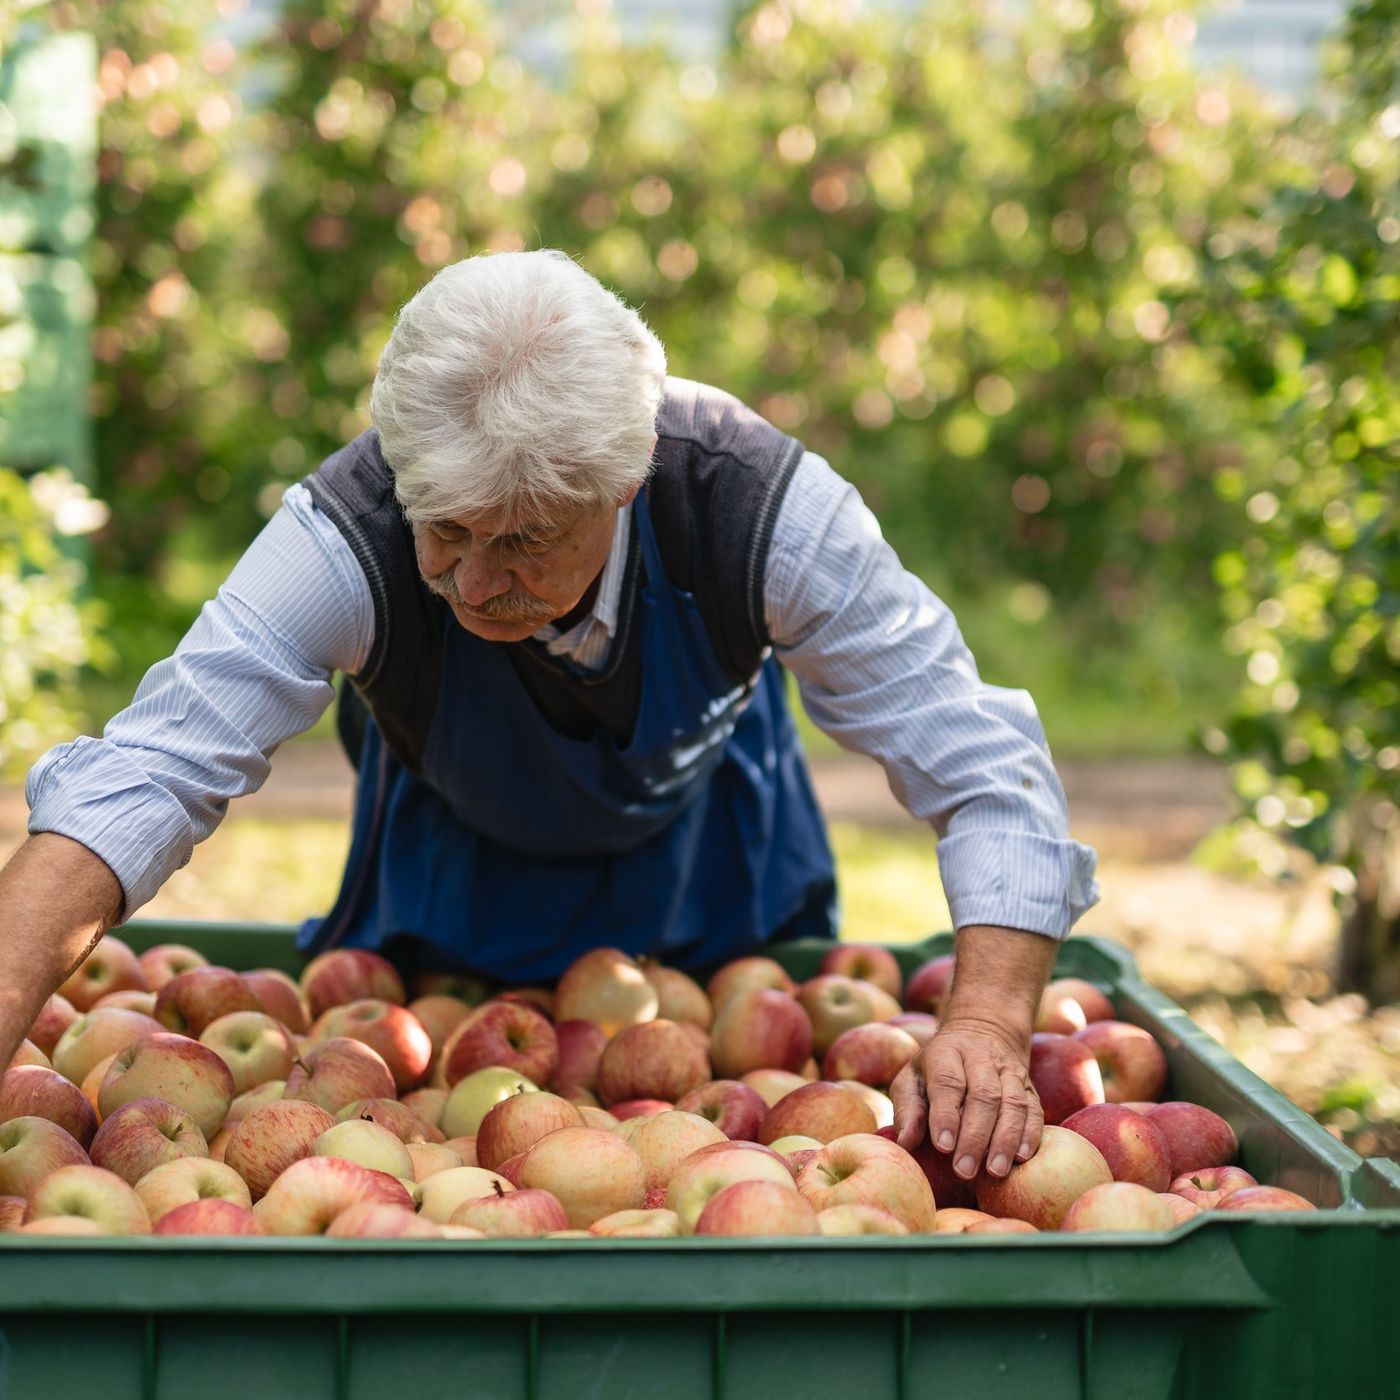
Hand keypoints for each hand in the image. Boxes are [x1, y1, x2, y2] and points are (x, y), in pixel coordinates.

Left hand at [890, 1015, 1043, 1180]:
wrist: (982, 1031)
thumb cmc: (937, 1067)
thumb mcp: (912, 1077)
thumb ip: (908, 1108)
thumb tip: (906, 1142)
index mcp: (946, 1052)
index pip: (948, 1081)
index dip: (946, 1114)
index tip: (943, 1146)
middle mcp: (981, 1058)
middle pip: (983, 1095)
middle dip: (975, 1136)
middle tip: (965, 1169)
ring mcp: (1009, 1071)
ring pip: (1012, 1103)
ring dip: (1005, 1139)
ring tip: (995, 1170)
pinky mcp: (1029, 1086)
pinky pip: (1034, 1110)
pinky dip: (1030, 1134)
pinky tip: (1021, 1157)